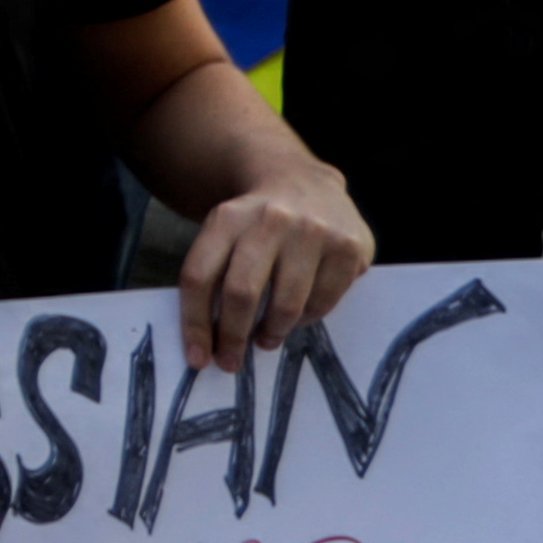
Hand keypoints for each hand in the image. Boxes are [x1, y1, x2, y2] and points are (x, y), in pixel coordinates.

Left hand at [171, 150, 373, 371]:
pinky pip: (323, 302)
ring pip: (286, 304)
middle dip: (232, 337)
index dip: (194, 323)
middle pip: (241, 292)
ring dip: (271, 332)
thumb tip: (204, 341)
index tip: (197, 358)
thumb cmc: (256, 221)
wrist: (305, 180)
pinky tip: (299, 316)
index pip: (199, 276)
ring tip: (265, 339)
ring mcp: (313, 232)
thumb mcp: (225, 231)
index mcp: (227, 217)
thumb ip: (214, 273)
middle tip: (231, 362)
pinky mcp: (348, 246)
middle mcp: (270, 220)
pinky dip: (307, 319)